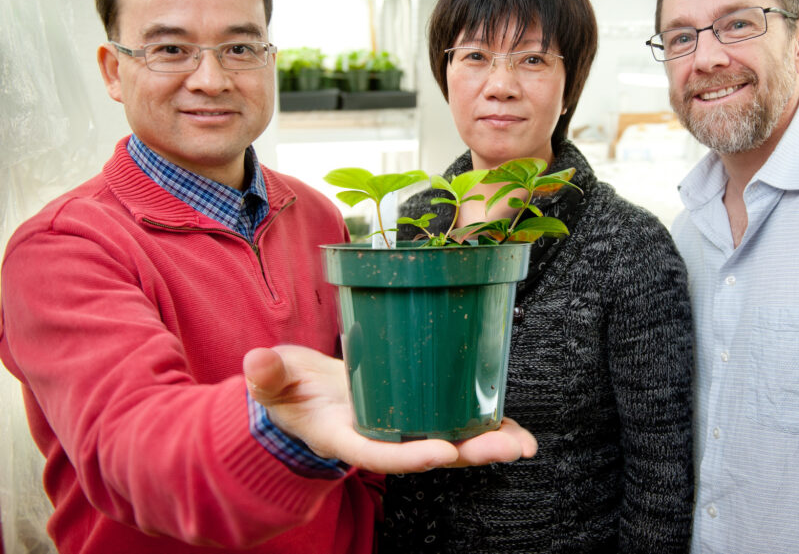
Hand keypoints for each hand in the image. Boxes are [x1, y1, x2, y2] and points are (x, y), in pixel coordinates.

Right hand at [242, 345, 536, 473]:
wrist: (299, 395)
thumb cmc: (288, 390)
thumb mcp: (274, 381)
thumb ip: (267, 376)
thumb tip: (256, 362)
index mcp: (345, 436)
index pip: (380, 453)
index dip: (411, 455)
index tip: (442, 452)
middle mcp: (379, 438)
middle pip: (428, 453)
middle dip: (470, 453)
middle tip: (508, 449)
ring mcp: (399, 427)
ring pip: (449, 441)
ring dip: (486, 444)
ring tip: (523, 443)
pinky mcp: (415, 412)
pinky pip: (453, 422)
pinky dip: (483, 425)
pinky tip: (513, 427)